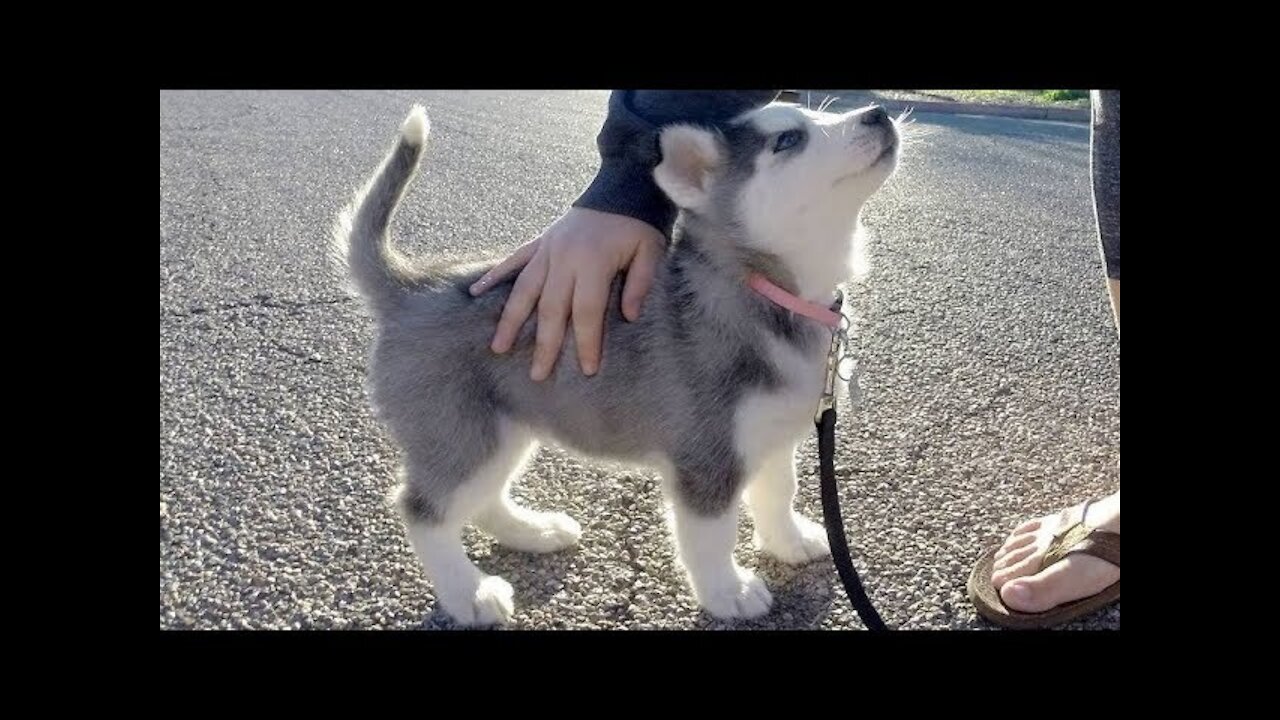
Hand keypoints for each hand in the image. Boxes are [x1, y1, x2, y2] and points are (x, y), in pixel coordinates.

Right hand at [470, 207, 664, 380]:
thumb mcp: (650, 252)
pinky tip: (475, 292)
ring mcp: (548, 249)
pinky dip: (494, 275)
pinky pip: (513, 260)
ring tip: (498, 347)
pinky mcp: (540, 241)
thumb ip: (640, 284)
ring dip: (510, 319)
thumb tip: (629, 316)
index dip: (586, 342)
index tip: (586, 369)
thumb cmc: (639, 224)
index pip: (586, 312)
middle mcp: (564, 258)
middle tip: (537, 375)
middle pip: (551, 309)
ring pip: (524, 289)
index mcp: (593, 263)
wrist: (623, 185)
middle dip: (545, 344)